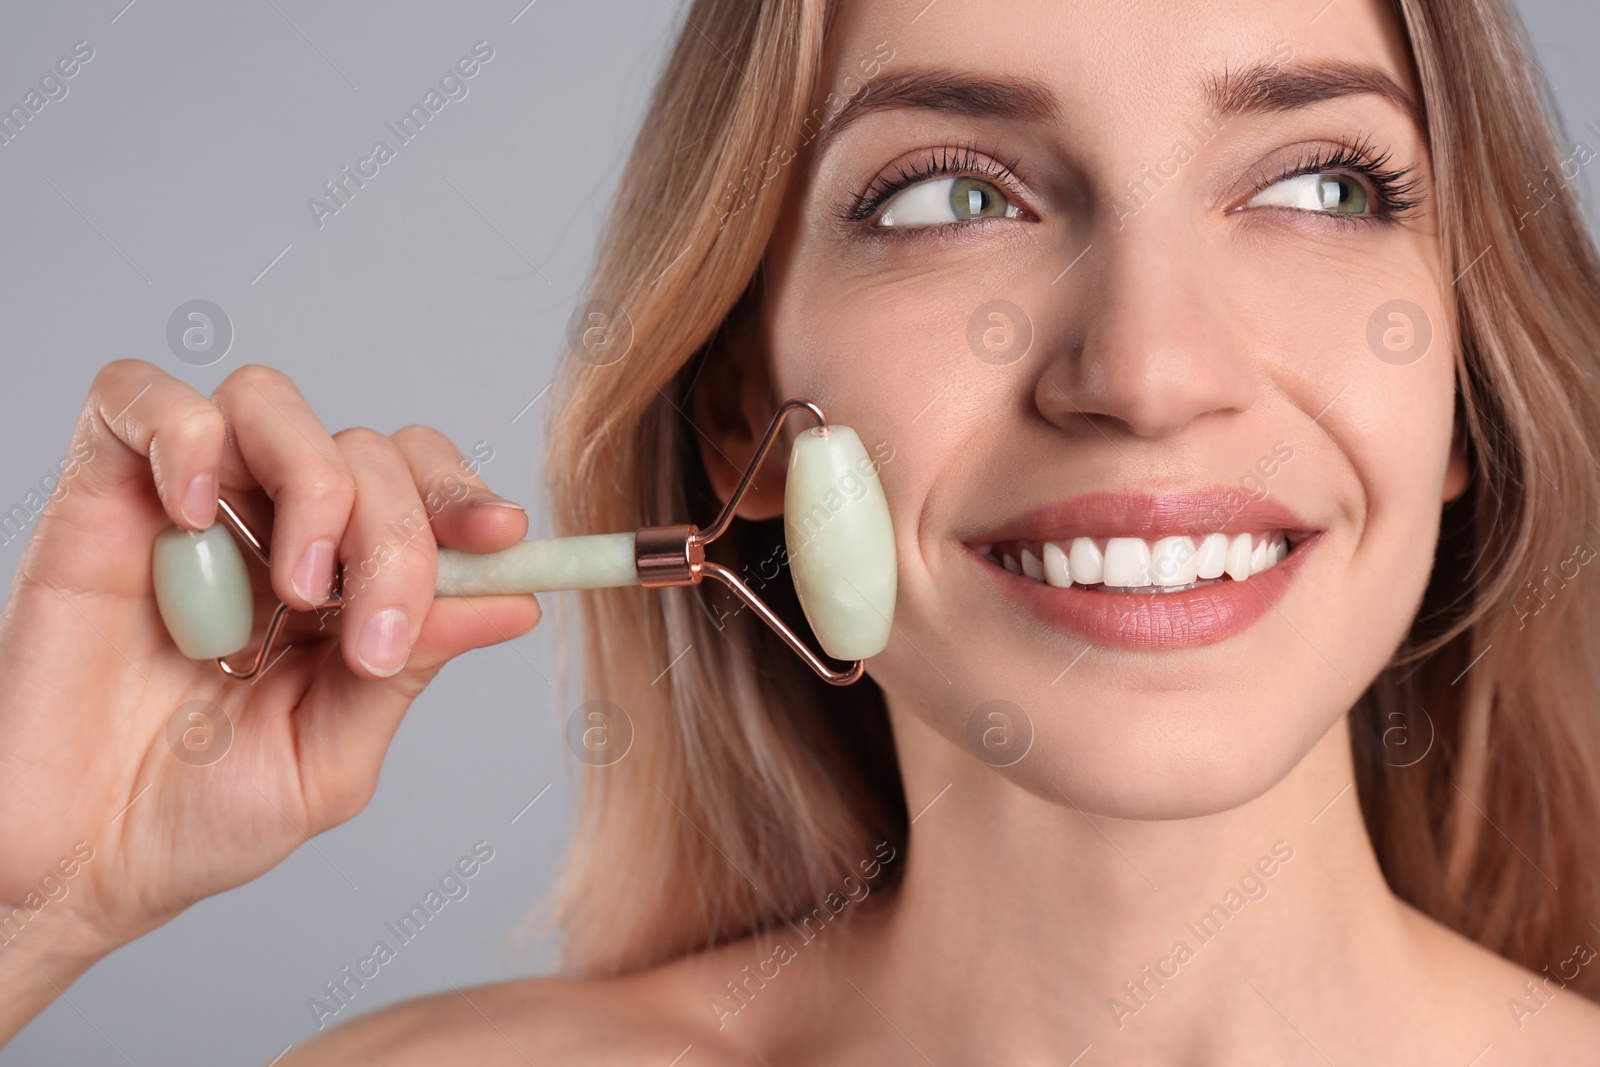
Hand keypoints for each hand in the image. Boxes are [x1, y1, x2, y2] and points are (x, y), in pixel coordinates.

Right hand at [0, 360, 539, 997]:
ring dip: (313, 484)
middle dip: (397, 534)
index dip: (465, 496)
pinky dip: (186, 436)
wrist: (75, 861)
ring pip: (271, 401)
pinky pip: (140, 398)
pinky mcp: (99, 492)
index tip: (502, 535)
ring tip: (295, 591)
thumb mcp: (333, 754)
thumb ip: (413, 669)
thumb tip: (514, 602)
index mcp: (342, 582)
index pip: (419, 484)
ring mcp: (189, 505)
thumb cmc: (196, 816)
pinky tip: (195, 515)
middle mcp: (274, 529)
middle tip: (372, 636)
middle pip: (365, 450)